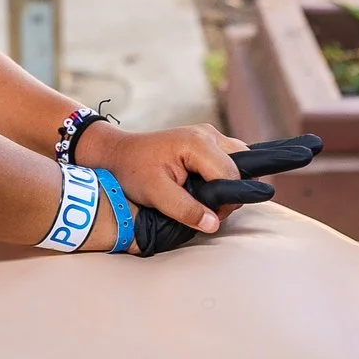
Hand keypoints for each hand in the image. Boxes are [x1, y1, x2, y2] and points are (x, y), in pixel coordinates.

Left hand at [76, 122, 241, 239]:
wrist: (117, 153)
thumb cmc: (132, 170)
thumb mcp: (155, 193)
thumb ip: (185, 209)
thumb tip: (214, 224)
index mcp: (198, 143)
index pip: (231, 176)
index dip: (224, 201)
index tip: (205, 215)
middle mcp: (208, 133)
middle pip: (241, 167)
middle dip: (229, 192)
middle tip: (203, 208)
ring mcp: (209, 134)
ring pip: (238, 161)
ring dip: (227, 183)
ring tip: (202, 197)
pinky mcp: (206, 140)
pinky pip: (228, 158)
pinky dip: (222, 175)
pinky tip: (203, 187)